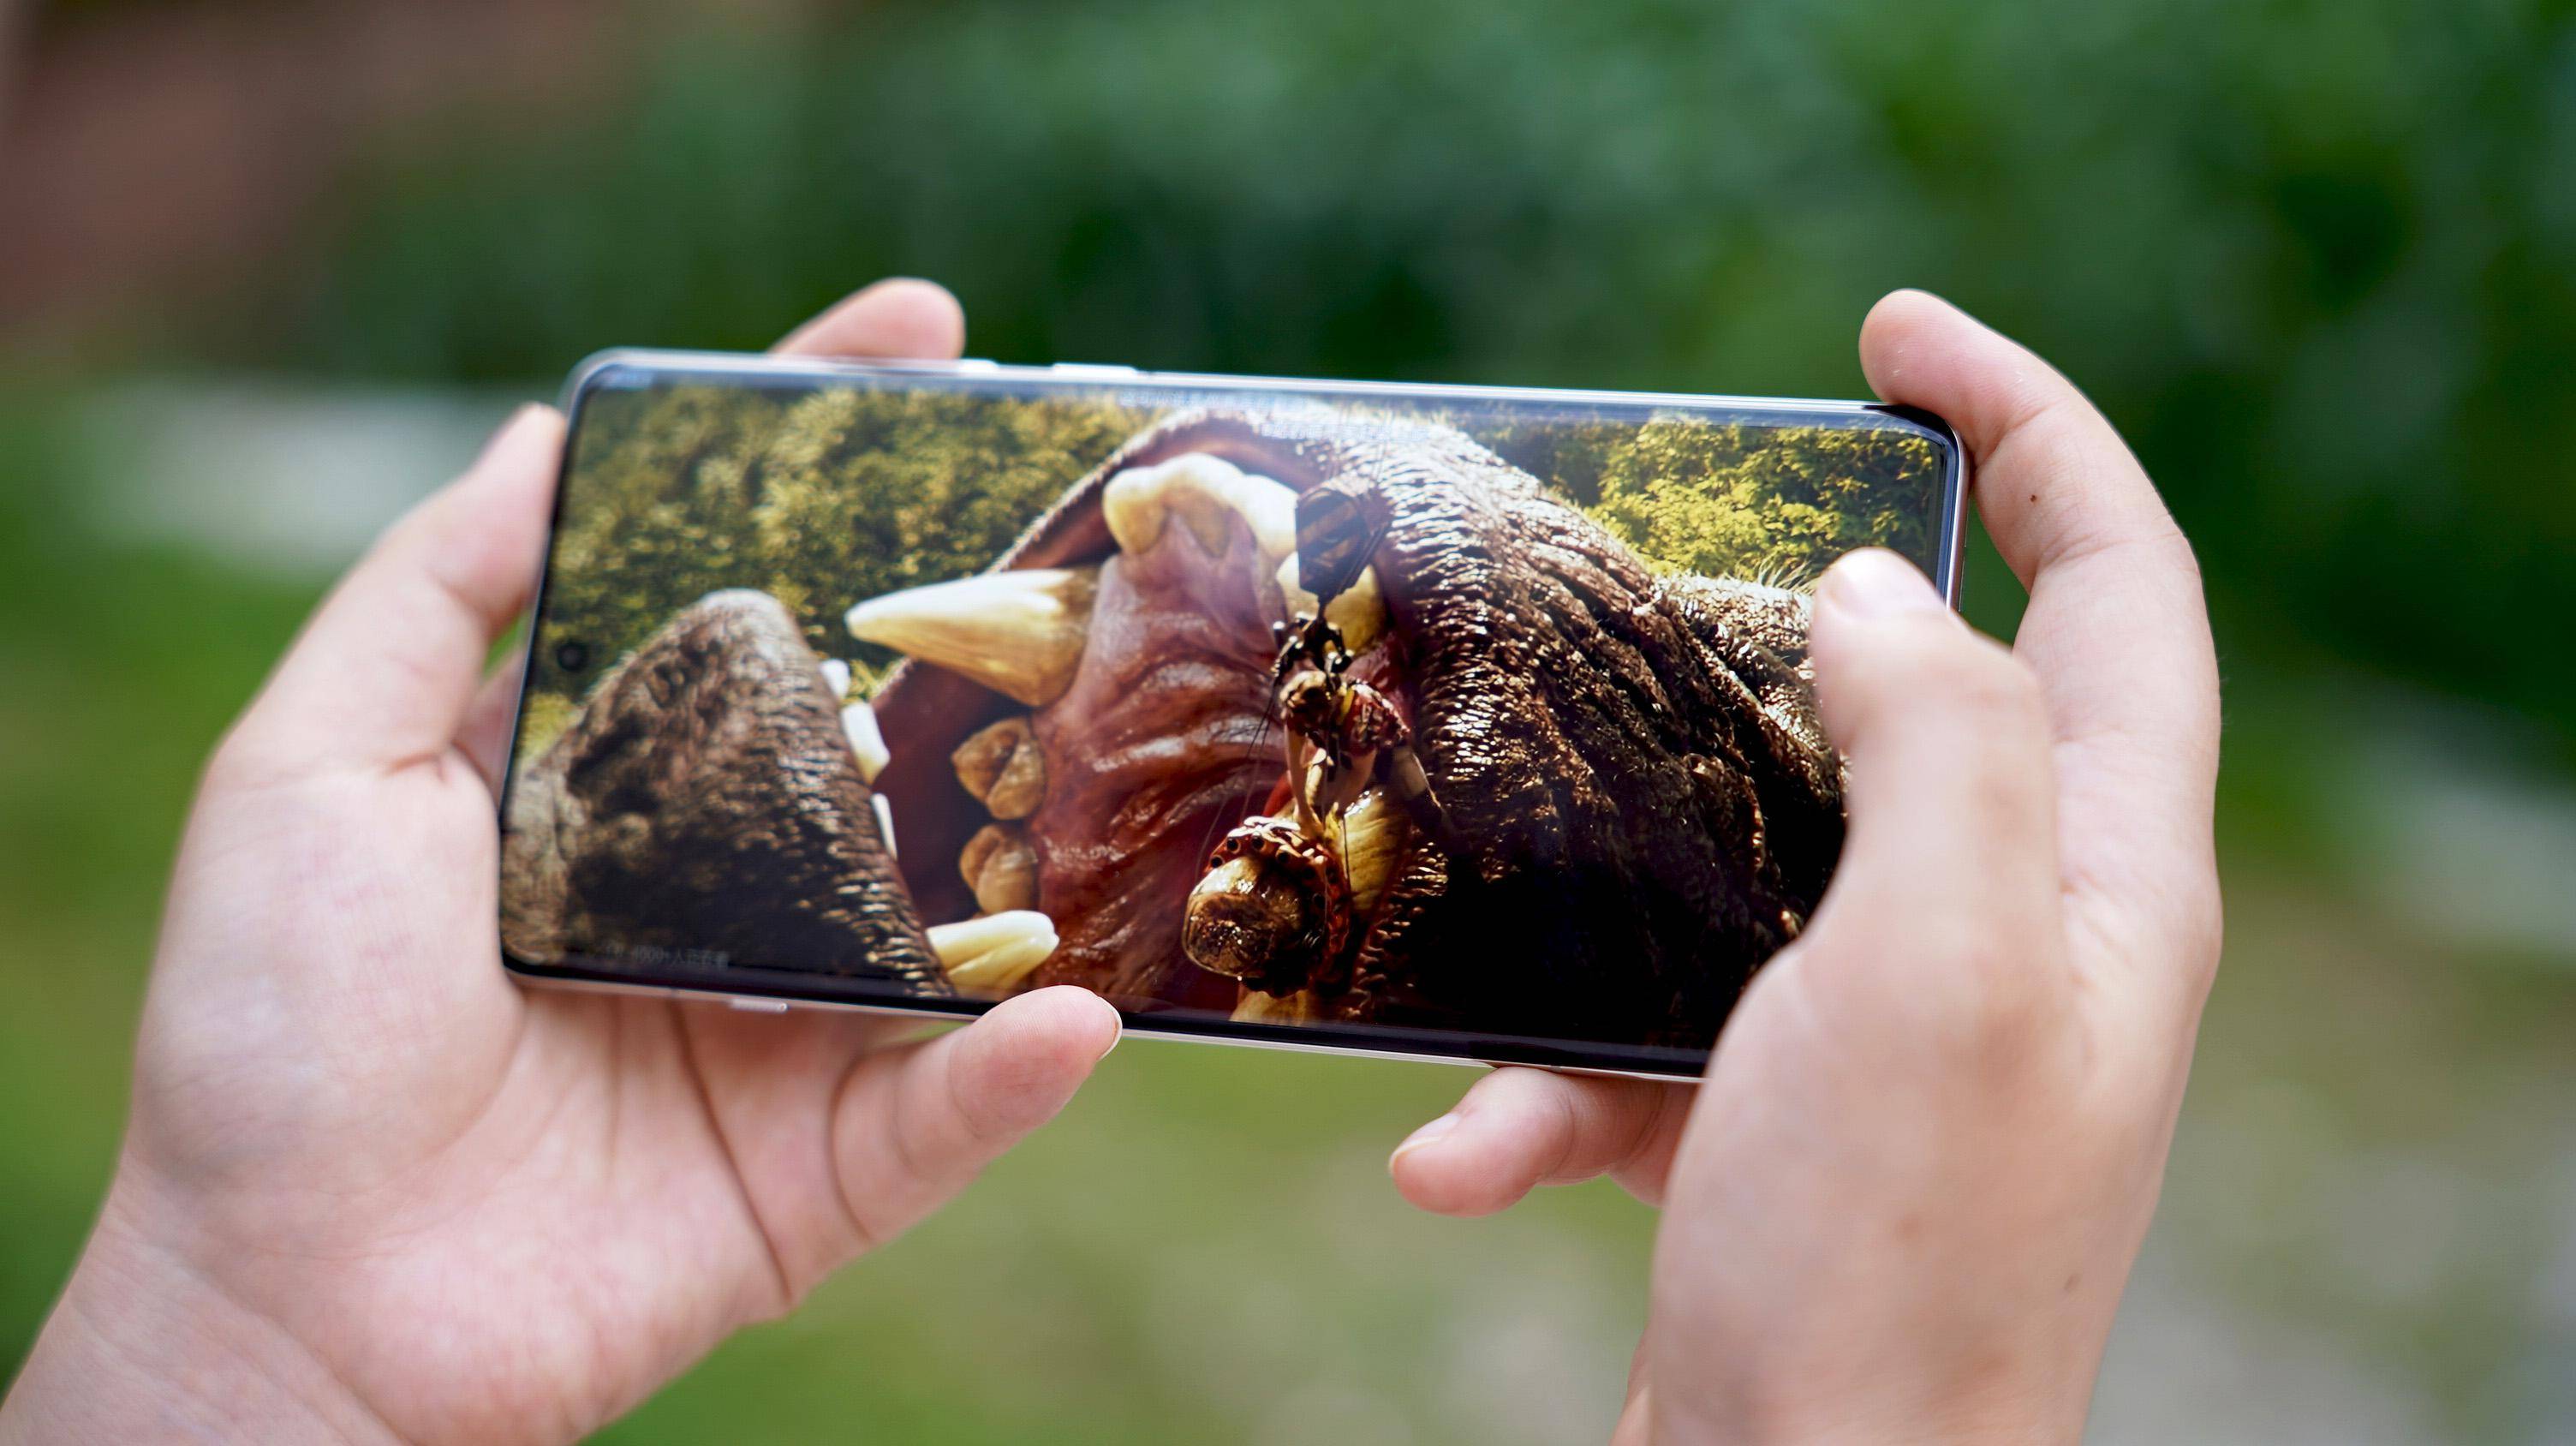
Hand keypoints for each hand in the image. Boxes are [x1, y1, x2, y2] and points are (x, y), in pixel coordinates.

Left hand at [1, 281, 1121, 1445]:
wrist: (285, 1302)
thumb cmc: (270, 1033)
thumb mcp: (309, 773)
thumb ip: (428, 603)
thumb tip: (547, 438)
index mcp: (616, 785)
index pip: (744, 587)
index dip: (828, 456)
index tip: (926, 330)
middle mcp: (724, 887)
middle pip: (885, 731)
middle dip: (996, 623)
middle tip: (1105, 527)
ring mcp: (785, 1030)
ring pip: (954, 920)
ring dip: (1054, 842)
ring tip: (1153, 746)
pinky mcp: (818, 1177)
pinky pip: (946, 1115)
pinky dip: (1016, 1070)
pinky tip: (1081, 1010)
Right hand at [1390, 292, 2220, 1442]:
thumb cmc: (1885, 1263)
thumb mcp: (1934, 963)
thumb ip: (1938, 742)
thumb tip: (1874, 596)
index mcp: (2103, 880)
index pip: (2116, 581)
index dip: (2027, 422)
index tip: (1885, 334)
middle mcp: (2014, 942)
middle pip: (1923, 699)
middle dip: (1780, 619)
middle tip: (1645, 553)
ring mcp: (1894, 1039)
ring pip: (1745, 865)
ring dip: (1602, 883)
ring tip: (1480, 886)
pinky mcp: (1775, 1130)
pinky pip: (1644, 1045)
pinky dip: (1540, 1086)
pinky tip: (1458, 1159)